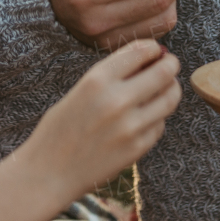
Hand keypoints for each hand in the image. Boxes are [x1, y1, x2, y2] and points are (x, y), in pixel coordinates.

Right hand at [22, 39, 181, 200]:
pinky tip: (146, 117)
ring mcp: (130, 126)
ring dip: (170, 90)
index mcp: (97, 80)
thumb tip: (147, 60)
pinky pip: (160, 125)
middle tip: (170, 65)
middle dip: (170, 65)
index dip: (152, 47)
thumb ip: (112, 76)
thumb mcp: (80, 91)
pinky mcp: (138, 148)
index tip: (155, 50)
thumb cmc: (60, 129)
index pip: (140, 51)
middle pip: (163, 72)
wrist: (49, 173)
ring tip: (165, 89)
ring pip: (169, 99)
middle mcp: (117, 100)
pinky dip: (157, 118)